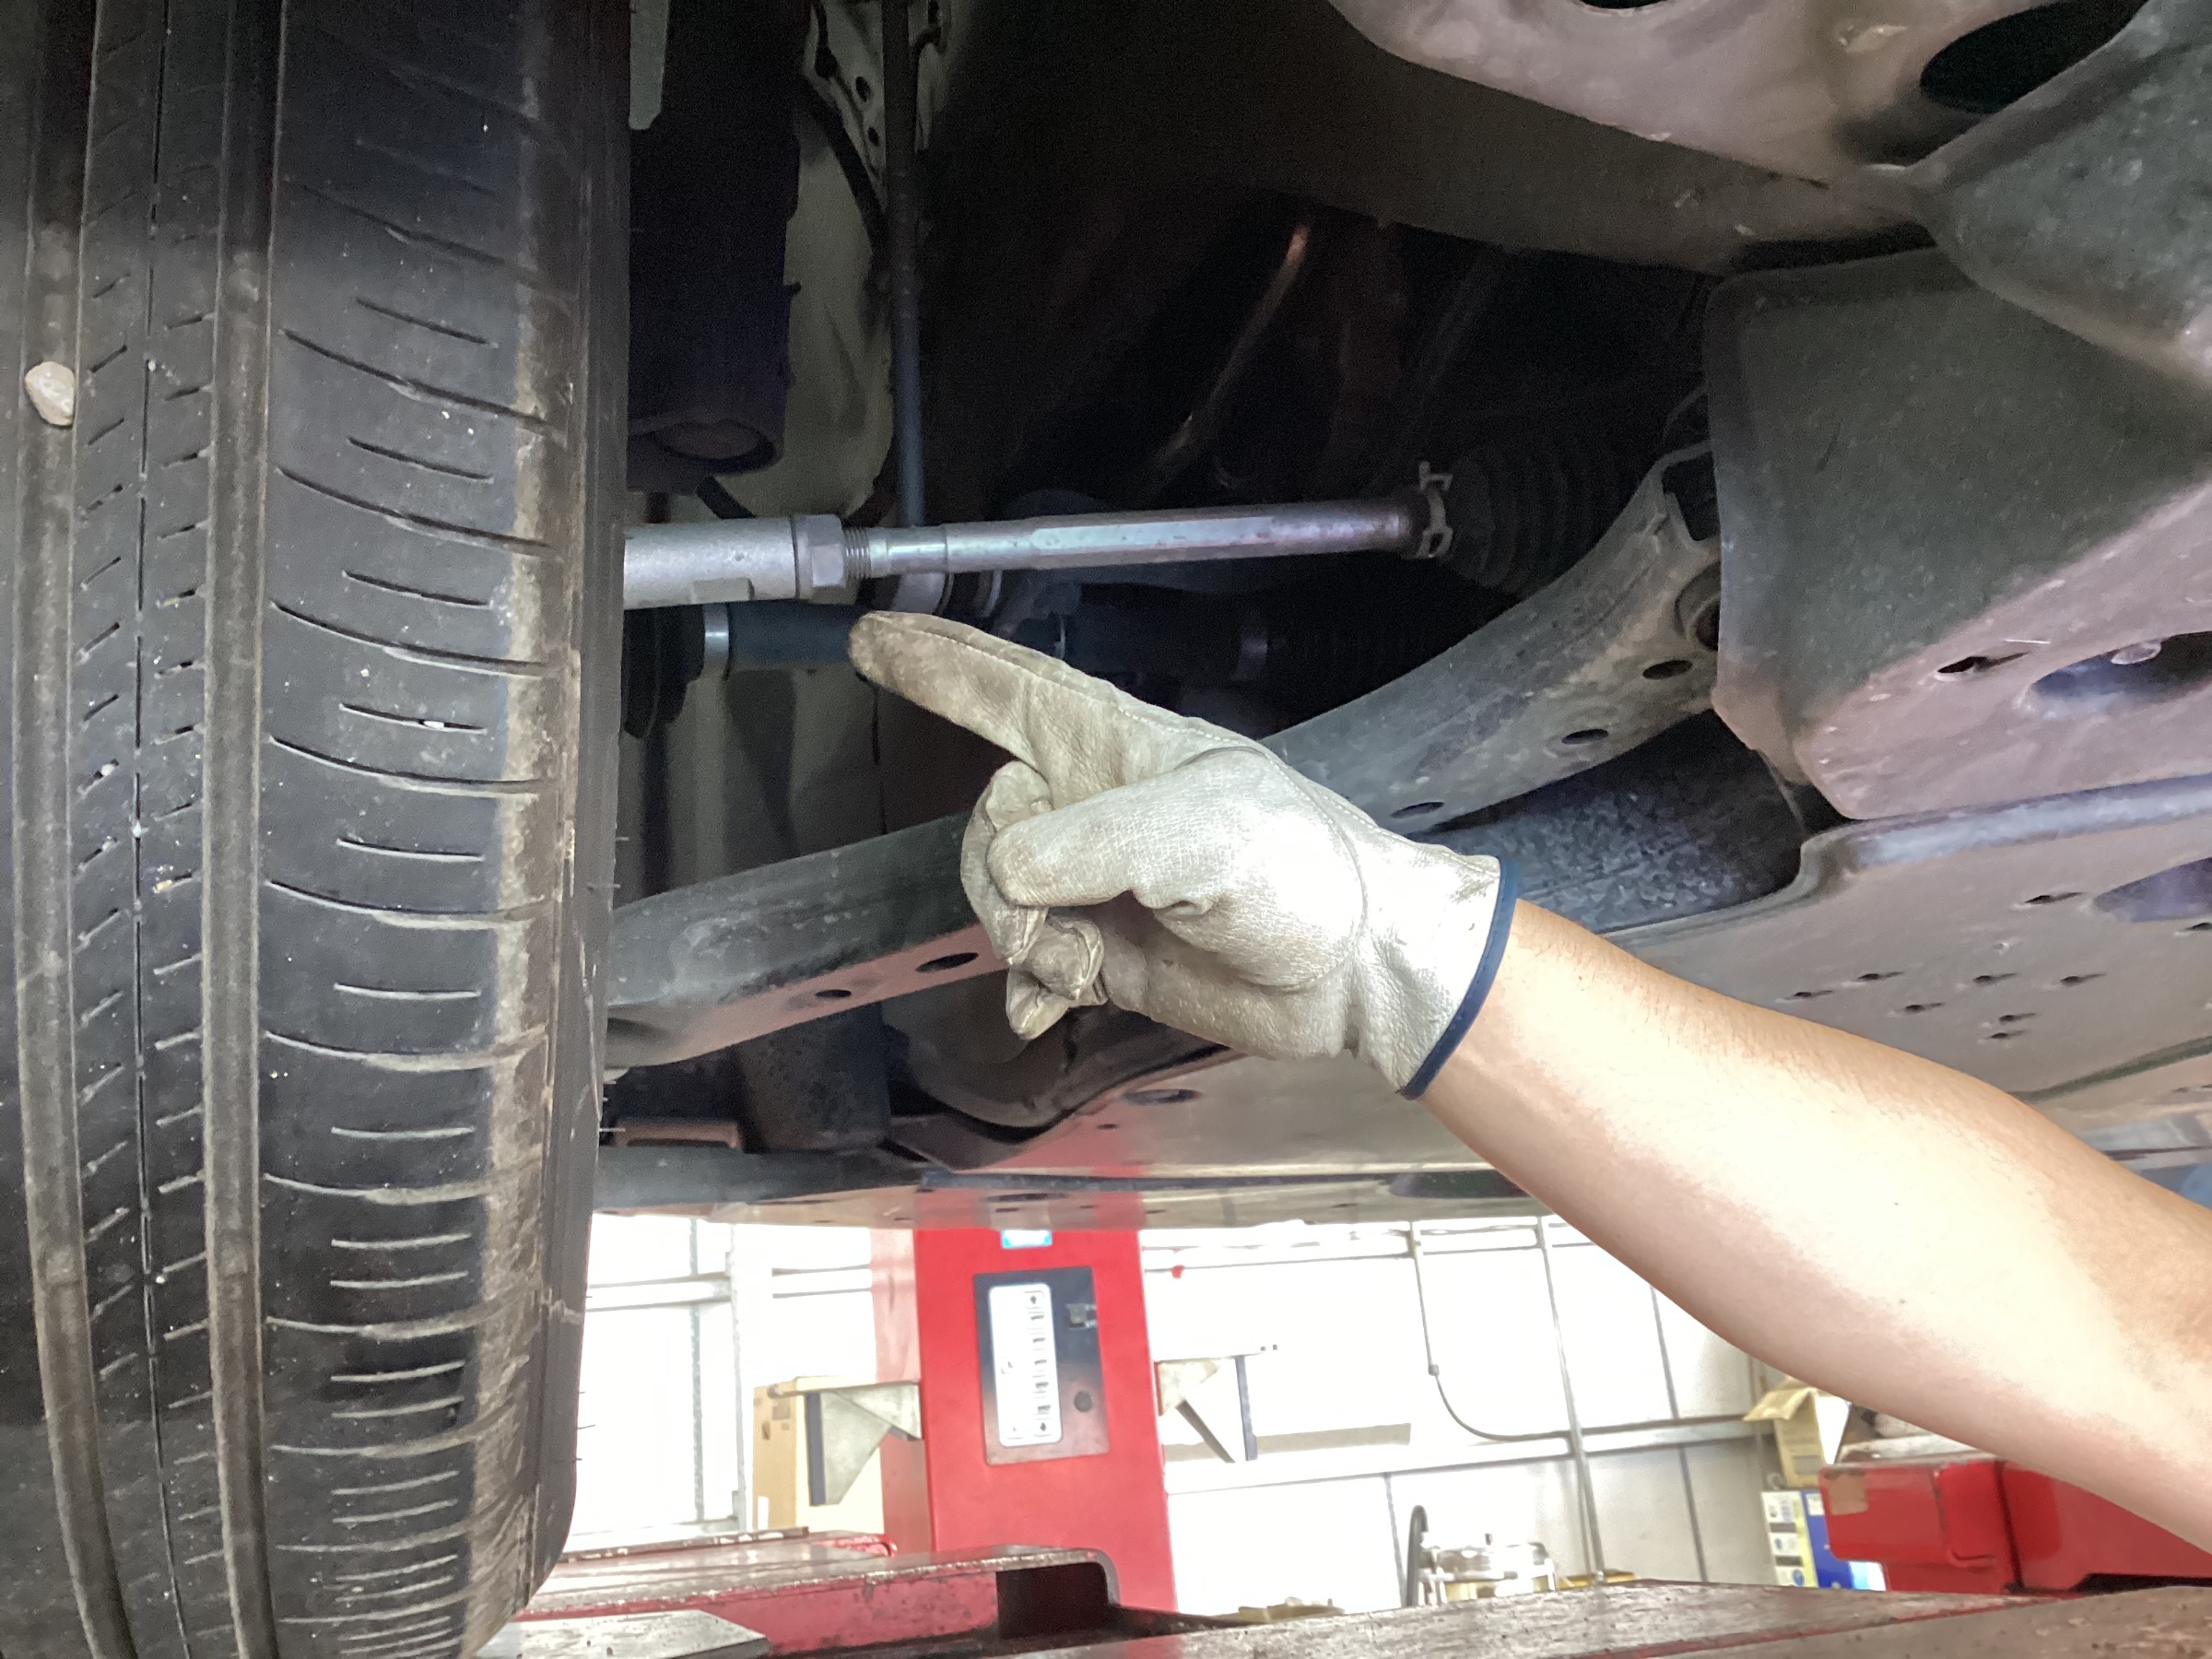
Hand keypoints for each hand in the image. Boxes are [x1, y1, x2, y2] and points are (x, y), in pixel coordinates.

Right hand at [848, 613, 1513, 1093]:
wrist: (1355, 971)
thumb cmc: (1298, 871)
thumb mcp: (1204, 835)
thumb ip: (1094, 843)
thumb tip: (1009, 871)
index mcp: (1116, 748)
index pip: (1008, 689)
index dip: (939, 663)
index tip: (870, 640)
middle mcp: (1095, 807)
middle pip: (985, 822)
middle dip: (997, 886)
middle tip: (1053, 932)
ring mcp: (1099, 883)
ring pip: (1000, 898)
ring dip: (1024, 946)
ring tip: (1083, 969)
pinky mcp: (1110, 952)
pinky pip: (1030, 966)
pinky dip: (1030, 991)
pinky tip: (1048, 1011)